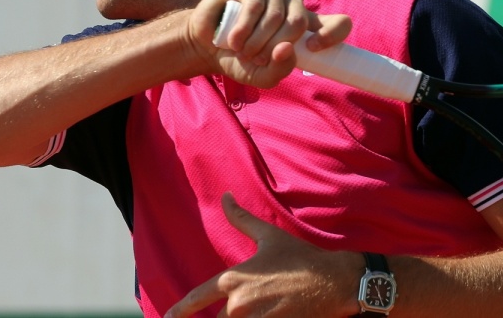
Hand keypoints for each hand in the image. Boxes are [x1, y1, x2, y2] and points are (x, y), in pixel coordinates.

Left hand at [164, 193, 362, 317]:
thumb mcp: (269, 235)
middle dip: (231, 314)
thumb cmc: (300, 257)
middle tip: (255, 301)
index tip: (169, 317)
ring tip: (262, 307)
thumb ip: (241, 218)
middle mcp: (239, 302)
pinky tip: (267, 316)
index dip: (180, 310)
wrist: (332, 281)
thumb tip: (226, 196)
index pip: (198, 298)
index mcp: (234, 278)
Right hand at [187, 0, 350, 87]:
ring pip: (276, 16)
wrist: (206, 47)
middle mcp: (293, 7)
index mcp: (305, 28)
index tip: (312, 49)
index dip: (332, 34)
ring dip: (254, 41)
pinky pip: (256, 4)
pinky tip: (232, 38)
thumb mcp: (261, 76)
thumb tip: (287, 49)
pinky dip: (243, 27)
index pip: (339, 23)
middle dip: (274, 46)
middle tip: (255, 57)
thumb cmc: (239, 60)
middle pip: (299, 23)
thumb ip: (279, 70)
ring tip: (239, 48)